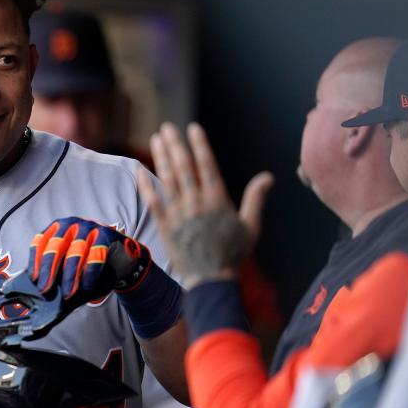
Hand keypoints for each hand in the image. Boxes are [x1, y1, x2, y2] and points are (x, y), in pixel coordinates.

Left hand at [28, 217, 150, 304]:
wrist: (119, 254)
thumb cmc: (89, 257)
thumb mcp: (69, 258)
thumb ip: (57, 266)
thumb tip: (40, 285)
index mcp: (57, 228)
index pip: (41, 241)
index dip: (36, 261)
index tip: (34, 279)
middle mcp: (71, 224)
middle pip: (56, 246)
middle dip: (50, 270)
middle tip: (46, 289)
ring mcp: (89, 227)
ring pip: (75, 252)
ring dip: (70, 275)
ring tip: (68, 293)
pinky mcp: (106, 234)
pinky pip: (96, 254)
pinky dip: (90, 272)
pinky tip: (86, 286)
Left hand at [135, 122, 273, 288]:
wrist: (210, 279)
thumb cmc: (233, 254)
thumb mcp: (251, 226)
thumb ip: (255, 198)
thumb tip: (268, 176)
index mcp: (218, 200)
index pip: (207, 165)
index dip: (199, 145)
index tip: (192, 128)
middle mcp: (196, 202)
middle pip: (183, 167)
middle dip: (175, 144)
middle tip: (167, 127)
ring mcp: (179, 213)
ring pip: (167, 179)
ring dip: (161, 157)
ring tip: (156, 139)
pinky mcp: (165, 225)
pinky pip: (153, 200)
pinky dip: (145, 184)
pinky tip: (139, 169)